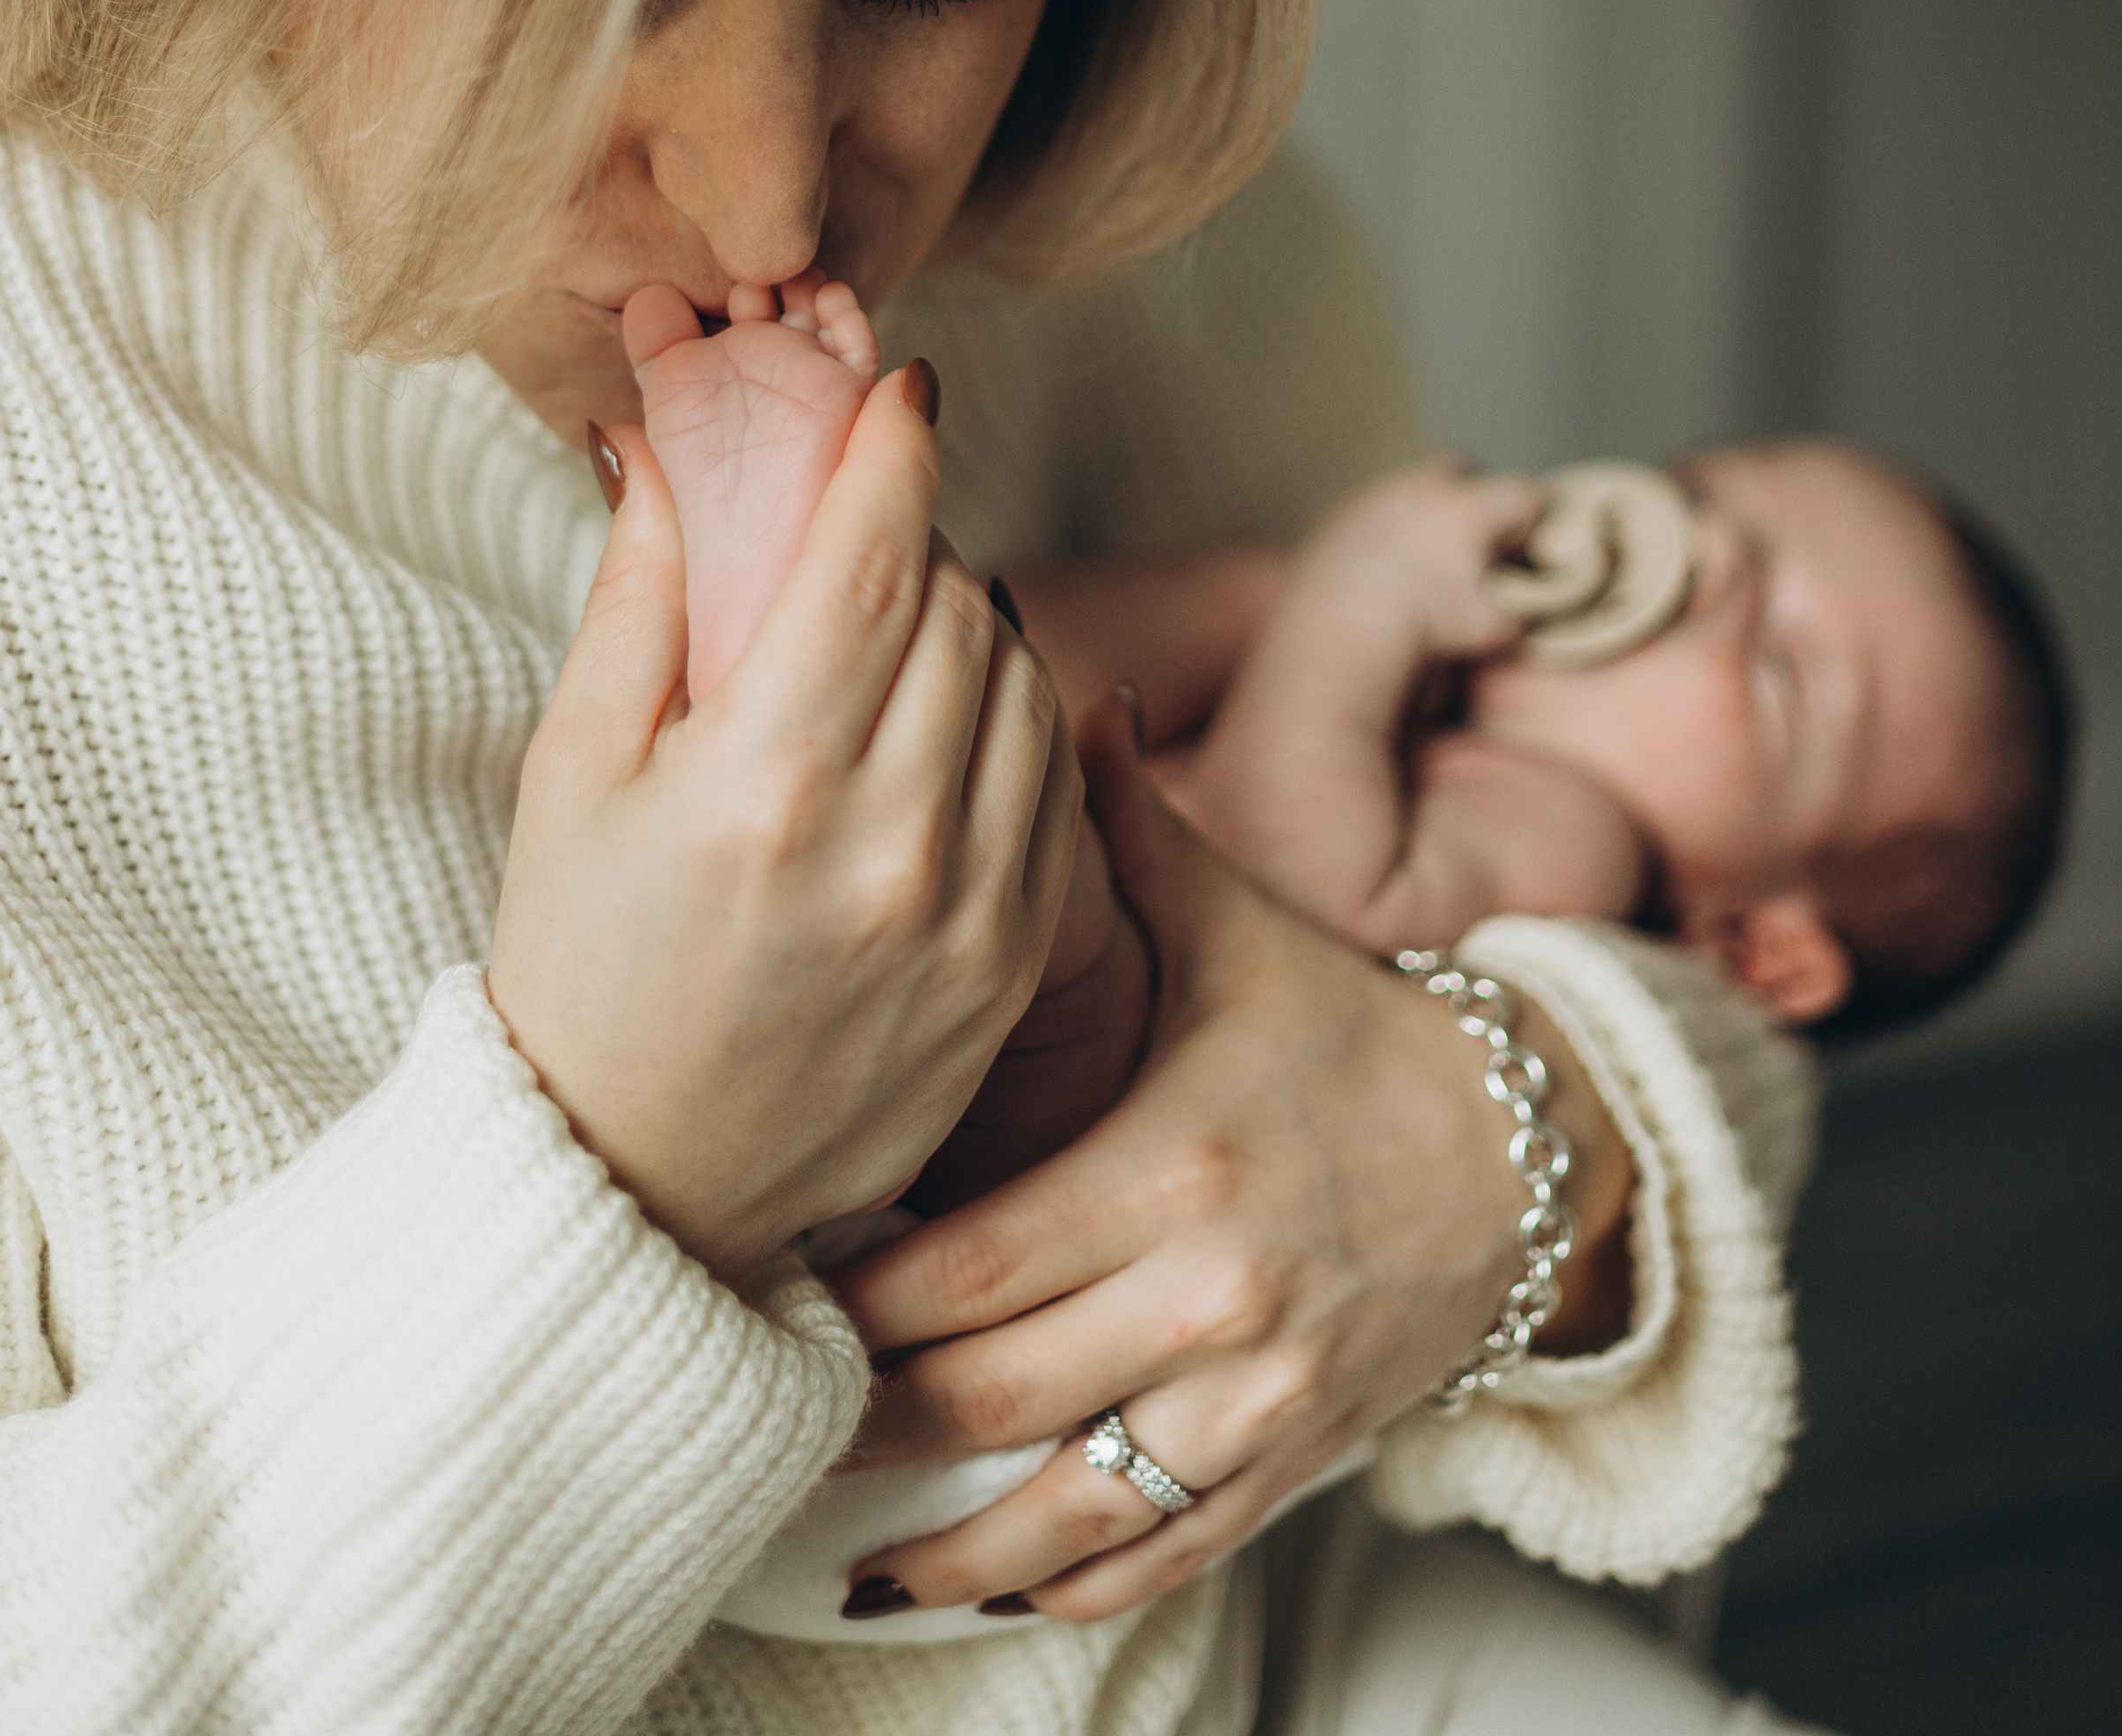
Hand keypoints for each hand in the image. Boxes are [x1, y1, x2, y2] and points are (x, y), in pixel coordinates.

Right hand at [486, 369, 1082, 1286]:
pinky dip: (1011, 721)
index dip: (894, 447)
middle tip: (861, 527)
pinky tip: (947, 719)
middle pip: (953, 604)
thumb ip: (640, 591)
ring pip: (1021, 682)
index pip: (871, 558)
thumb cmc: (581, 965)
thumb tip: (673, 436)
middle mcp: (885, 846)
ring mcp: (966, 916)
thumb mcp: (573, 771)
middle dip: (913, 535)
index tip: (900, 385)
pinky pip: (1051, 784)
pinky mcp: (1012, 971)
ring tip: (897, 628)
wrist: (635, 1188)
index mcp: (761, 782)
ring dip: (970, 622)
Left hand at [828, 708, 1630, 1621]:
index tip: (769, 1279)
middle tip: (754, 1400)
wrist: (1524, 1154)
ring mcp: (1256, 1403)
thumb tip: (1050, 690)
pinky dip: (1055, 1587)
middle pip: (988, 1394)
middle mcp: (1213, 1298)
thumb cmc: (1347, 1031)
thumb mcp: (1234, 928)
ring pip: (1062, 1510)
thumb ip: (1125, 828)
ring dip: (940, 1547)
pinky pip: (1154, 1559)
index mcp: (1175, 1164)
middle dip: (862, 1415)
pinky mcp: (1291, 1468)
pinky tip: (970, 1588)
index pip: (967, 1260)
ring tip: (835, 1548)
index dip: (853, 1292)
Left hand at [1278, 455, 1545, 665]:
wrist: (1342, 624)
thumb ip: (1518, 615)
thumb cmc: (1422, 625)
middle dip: (1476, 492)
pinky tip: (1387, 557)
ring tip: (1427, 549)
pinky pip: (1375, 504)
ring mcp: (1379, 492)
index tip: (1520, 548)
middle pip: (1463, 467)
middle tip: (1477, 533)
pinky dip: (1388, 523)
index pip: (1523, 493)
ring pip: (1413, 483)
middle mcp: (1426, 487)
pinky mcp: (1343, 509)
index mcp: (1472, 507)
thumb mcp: (1490, 629)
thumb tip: (1519, 614)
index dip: (1530, 520)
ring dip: (1426, 507)